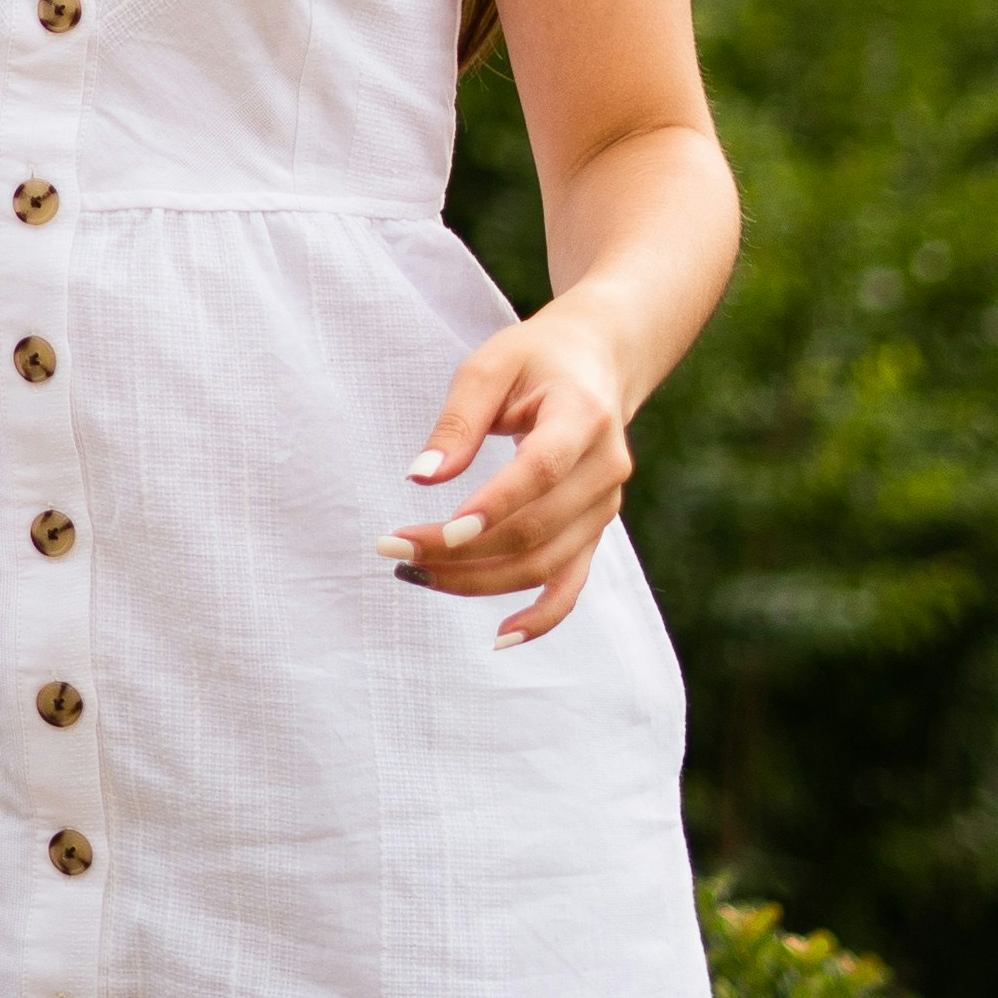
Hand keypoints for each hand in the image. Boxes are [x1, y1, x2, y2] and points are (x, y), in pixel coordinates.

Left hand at [379, 316, 636, 644]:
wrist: (599, 361)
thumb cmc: (535, 359)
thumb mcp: (491, 365)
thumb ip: (457, 420)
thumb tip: (421, 478)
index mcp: (583, 415)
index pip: (540, 471)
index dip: (493, 506)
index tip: (439, 530)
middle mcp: (605, 467)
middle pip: (535, 529)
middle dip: (461, 550)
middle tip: (392, 548)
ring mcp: (605, 506)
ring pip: (546, 564)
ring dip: (479, 580)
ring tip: (414, 573)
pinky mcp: (595, 529)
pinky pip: (572, 585)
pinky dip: (541, 617)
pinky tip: (499, 638)